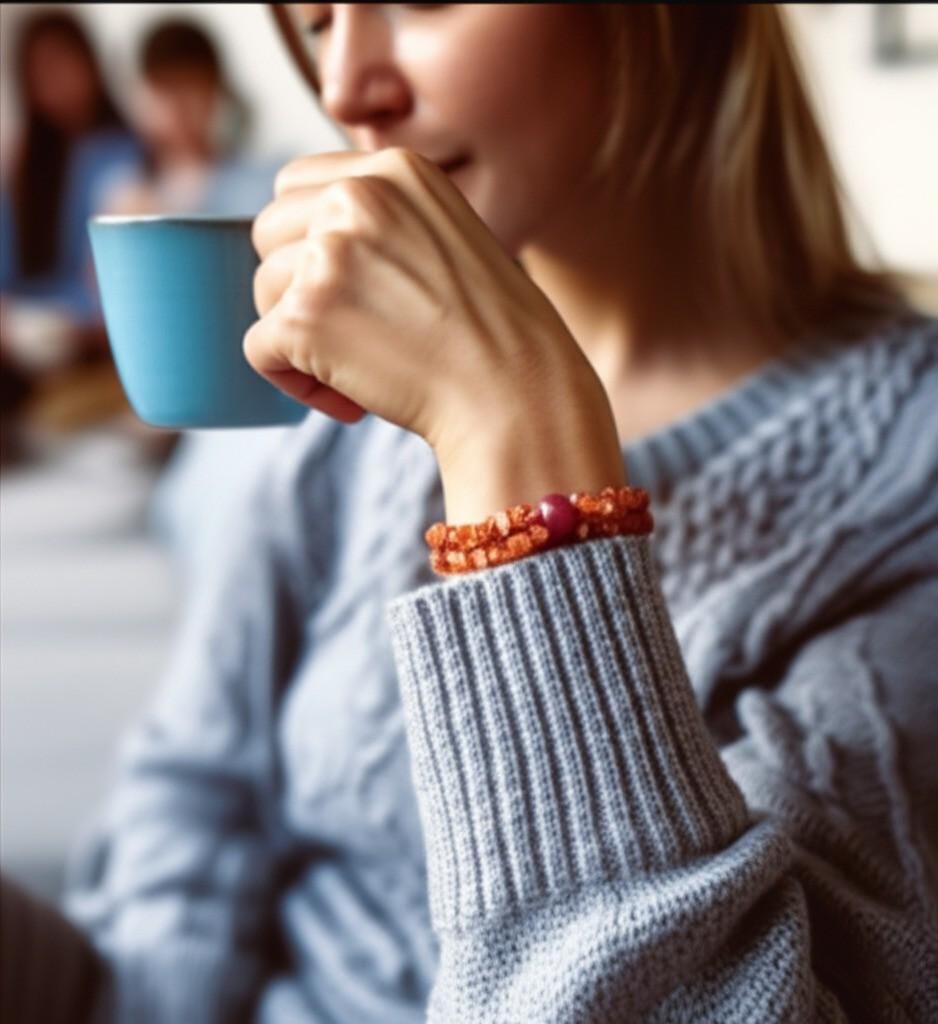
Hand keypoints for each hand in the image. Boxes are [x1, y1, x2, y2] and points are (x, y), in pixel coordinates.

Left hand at [245, 147, 593, 454]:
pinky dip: (293, 382)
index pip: (296, 185)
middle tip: (354, 333)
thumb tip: (304, 243)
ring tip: (360, 372)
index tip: (350, 290)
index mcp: (395, 170)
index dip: (307, 244)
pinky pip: (259, 349)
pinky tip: (348, 399)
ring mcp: (328, 255)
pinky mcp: (305, 316)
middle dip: (295, 287)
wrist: (517, 393)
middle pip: (269, 232)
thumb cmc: (494, 335)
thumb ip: (380, 222)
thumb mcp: (446, 239)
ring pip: (262, 291)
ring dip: (299, 339)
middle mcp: (356, 197)